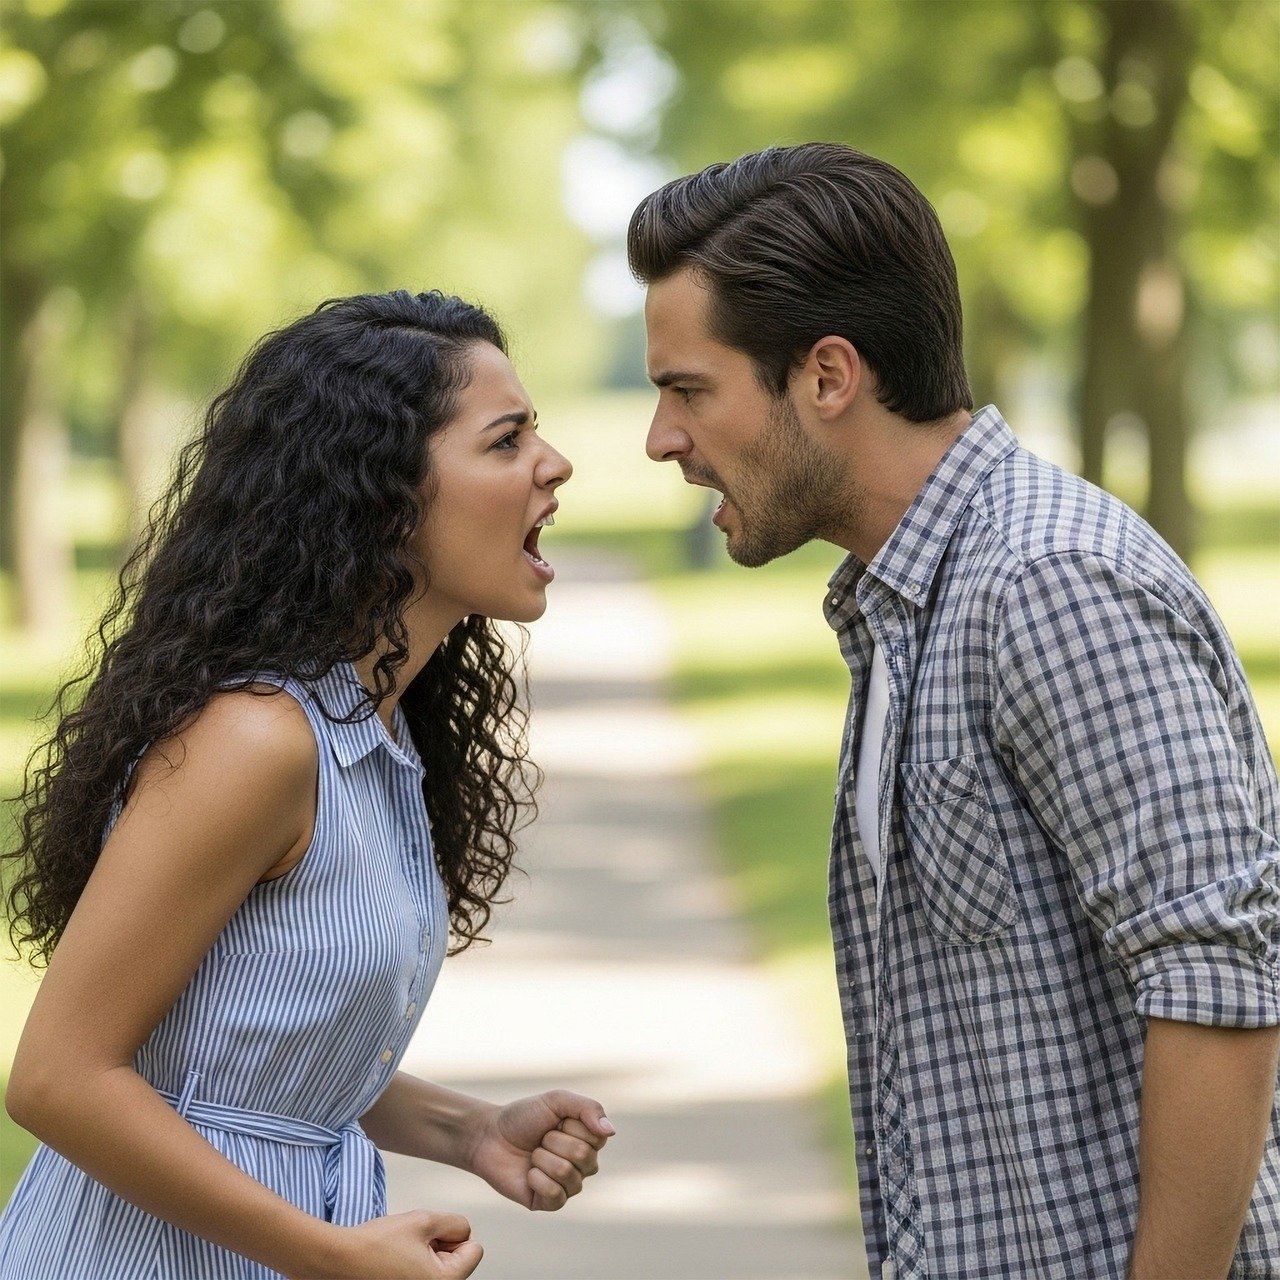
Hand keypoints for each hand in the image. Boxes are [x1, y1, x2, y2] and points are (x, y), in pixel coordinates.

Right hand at [304, 1211, 481, 1278]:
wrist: (338, 1260)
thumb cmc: (375, 1245)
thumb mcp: (424, 1220)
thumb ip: (454, 1223)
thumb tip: (463, 1232)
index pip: (474, 1249)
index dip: (453, 1234)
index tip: (430, 1236)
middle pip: (457, 1260)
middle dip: (440, 1245)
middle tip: (412, 1243)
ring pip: (438, 1267)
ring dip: (426, 1254)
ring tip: (401, 1251)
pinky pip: (421, 1275)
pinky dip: (412, 1266)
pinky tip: (394, 1261)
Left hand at [467, 1090, 613, 1210]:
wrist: (490, 1137)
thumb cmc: (524, 1117)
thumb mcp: (556, 1101)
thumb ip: (588, 1109)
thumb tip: (610, 1132)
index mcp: (590, 1140)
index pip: (596, 1137)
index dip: (570, 1126)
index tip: (554, 1121)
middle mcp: (584, 1165)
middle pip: (583, 1156)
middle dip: (553, 1141)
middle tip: (540, 1139)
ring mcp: (569, 1185)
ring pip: (567, 1174)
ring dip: (542, 1158)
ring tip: (533, 1155)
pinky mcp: (550, 1203)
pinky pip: (555, 1195)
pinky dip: (537, 1179)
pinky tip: (529, 1174)